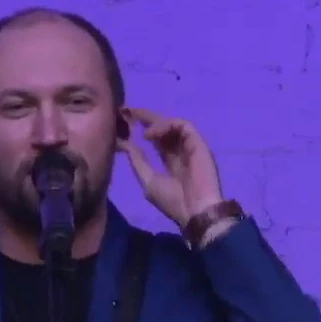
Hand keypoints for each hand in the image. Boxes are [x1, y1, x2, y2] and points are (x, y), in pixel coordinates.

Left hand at [117, 108, 224, 227]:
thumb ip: (137, 160)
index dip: (140, 128)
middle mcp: (180, 150)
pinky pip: (182, 125)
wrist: (195, 211)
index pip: (155, 139)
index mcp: (170, 161)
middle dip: (145, 117)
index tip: (123, 119)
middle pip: (162, 128)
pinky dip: (166, 125)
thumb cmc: (173, 201)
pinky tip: (152, 134)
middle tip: (126, 110)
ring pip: (172, 124)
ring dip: (154, 122)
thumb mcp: (148, 180)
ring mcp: (190, 145)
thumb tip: (123, 143)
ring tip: (143, 132)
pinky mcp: (198, 141)